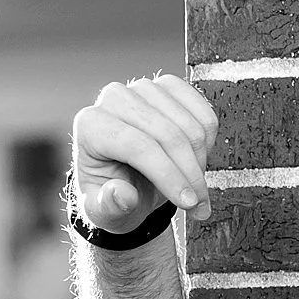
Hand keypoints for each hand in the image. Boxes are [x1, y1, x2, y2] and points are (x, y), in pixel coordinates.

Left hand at [72, 73, 217, 233]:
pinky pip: (204, 113)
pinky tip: (195, 162)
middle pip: (168, 135)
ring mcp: (143, 88)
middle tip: (197, 203)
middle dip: (189, 174)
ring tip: (194, 188)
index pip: (138, 146)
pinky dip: (208, 143)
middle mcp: (114, 98)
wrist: (126, 180)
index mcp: (90, 126)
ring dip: (200, 163)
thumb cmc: (112, 196)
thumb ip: (108, 207)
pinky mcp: (169, 86)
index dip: (169, 176)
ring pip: (190, 126)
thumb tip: (121, 194)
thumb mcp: (104, 212)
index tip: (188, 202)